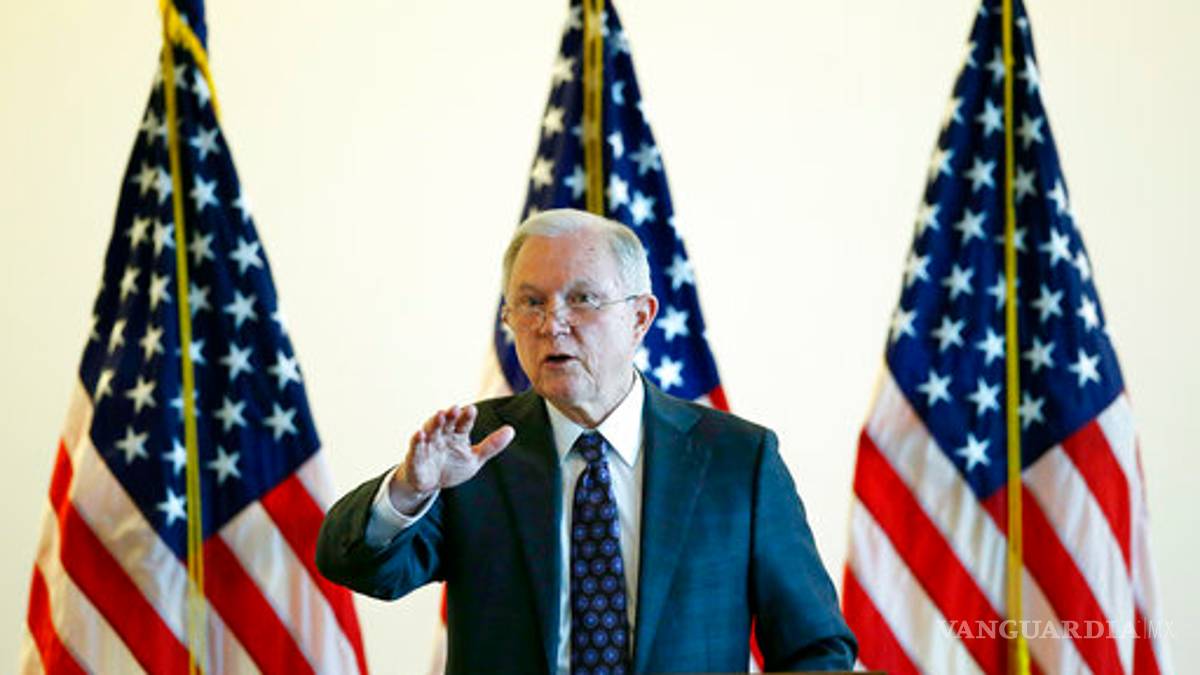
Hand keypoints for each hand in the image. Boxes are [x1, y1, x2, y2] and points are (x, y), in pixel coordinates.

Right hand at [389, 405, 514, 510]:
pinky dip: (417, 440)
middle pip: (446, 422)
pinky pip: (415, 447)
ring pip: (431, 430)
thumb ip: (491, 445)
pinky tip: (419, 433)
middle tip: (455, 408)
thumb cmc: (452, 467)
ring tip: (440, 415)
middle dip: (450, 415)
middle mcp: (442, 435)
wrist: (430, 485)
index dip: (466, 417)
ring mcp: (428, 444)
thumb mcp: (474, 458)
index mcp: (457, 434)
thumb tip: (511, 430)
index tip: (471, 410)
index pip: (463, 423)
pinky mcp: (415, 456)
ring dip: (434, 422)